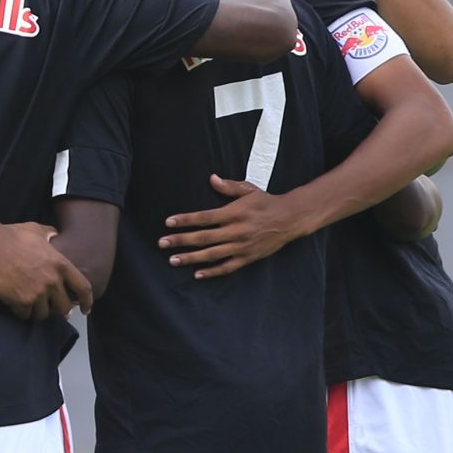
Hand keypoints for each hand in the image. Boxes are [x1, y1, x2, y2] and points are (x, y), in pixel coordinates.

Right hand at [0, 220, 91, 320]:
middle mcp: (52, 280)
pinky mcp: (21, 301)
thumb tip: (55, 234)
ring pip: (43, 314)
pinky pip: (25, 315)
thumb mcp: (35, 229)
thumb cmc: (9, 235)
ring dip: (37, 312)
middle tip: (49, 309)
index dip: (87, 302)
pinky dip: (20, 312)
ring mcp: (37, 292)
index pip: (83, 288)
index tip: (85, 310)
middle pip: (63, 307)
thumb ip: (49, 234)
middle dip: (57, 310)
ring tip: (28, 305)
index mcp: (60, 264)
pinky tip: (14, 305)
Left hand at [160, 175, 312, 277]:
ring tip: (173, 260)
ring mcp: (241, 246)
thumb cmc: (266, 202)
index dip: (185, 220)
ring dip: (191, 258)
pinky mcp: (248, 257)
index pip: (204, 217)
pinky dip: (212, 272)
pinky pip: (227, 267)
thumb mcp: (248, 190)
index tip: (168, 222)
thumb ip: (228, 187)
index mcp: (234, 213)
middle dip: (181, 240)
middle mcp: (236, 230)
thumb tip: (211, 179)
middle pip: (203, 237)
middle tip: (162, 243)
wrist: (291, 218)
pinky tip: (197, 274)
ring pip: (212, 254)